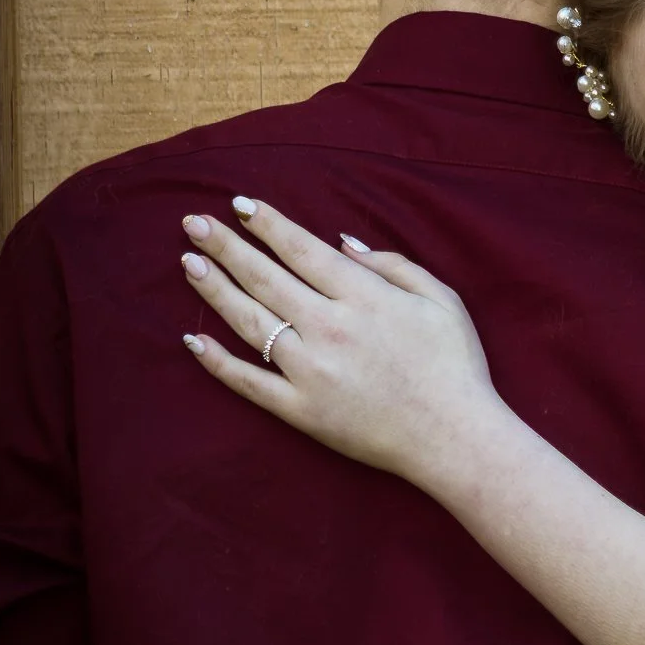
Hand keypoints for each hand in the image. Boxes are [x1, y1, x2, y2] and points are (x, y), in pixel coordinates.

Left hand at [179, 199, 509, 496]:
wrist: (454, 438)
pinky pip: (249, 383)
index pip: (302, 250)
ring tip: (189, 264)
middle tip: (195, 224)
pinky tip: (194, 339)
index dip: (268, 225)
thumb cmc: (456, 365)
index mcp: (364, 297)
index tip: (239, 205)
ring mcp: (310, 372)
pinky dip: (218, 362)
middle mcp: (329, 328)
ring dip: (215, 290)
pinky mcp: (301, 411)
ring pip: (250, 322)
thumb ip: (393, 265)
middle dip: (227, 247)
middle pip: (265, 278)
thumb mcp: (442, 299)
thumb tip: (342, 242)